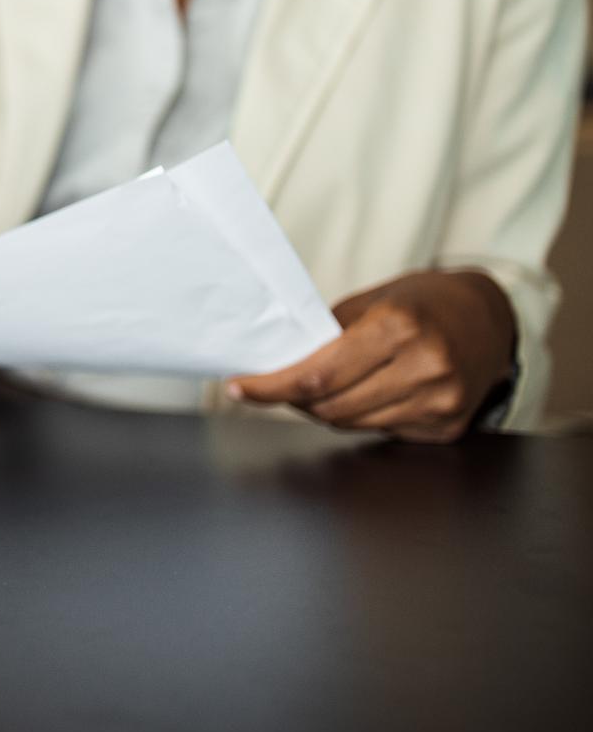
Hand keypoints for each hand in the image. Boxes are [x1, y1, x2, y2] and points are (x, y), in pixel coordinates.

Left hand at [227, 270, 516, 442]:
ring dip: (324, 410)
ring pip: (353, 424)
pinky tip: (362, 394)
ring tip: (317, 387)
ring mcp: (441, 402)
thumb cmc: (424, 302)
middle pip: (331, 406)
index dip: (272, 387)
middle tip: (275, 385)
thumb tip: (277, 361)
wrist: (491, 318)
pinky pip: (382, 431)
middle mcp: (424, 367)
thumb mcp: (372, 300)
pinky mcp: (448, 426)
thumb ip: (327, 334)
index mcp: (398, 328)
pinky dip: (360, 416)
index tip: (240, 388)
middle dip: (293, 399)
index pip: (317, 375)